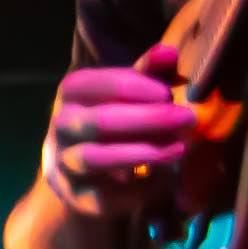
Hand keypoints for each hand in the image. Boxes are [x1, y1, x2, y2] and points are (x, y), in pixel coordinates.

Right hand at [39, 46, 202, 218]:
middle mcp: (60, 127)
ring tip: (179, 149)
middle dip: (146, 120)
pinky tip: (162, 179)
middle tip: (187, 118)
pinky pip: (102, 195)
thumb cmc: (112, 119)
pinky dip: (134, 189)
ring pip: (95, 158)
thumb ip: (148, 73)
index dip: (131, 87)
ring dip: (140, 153)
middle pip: (97, 122)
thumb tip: (168, 53)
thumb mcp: (128, 93)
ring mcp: (63, 163)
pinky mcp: (75, 195)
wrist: (79, 169)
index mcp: (70, 94)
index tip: (167, 93)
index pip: (91, 84)